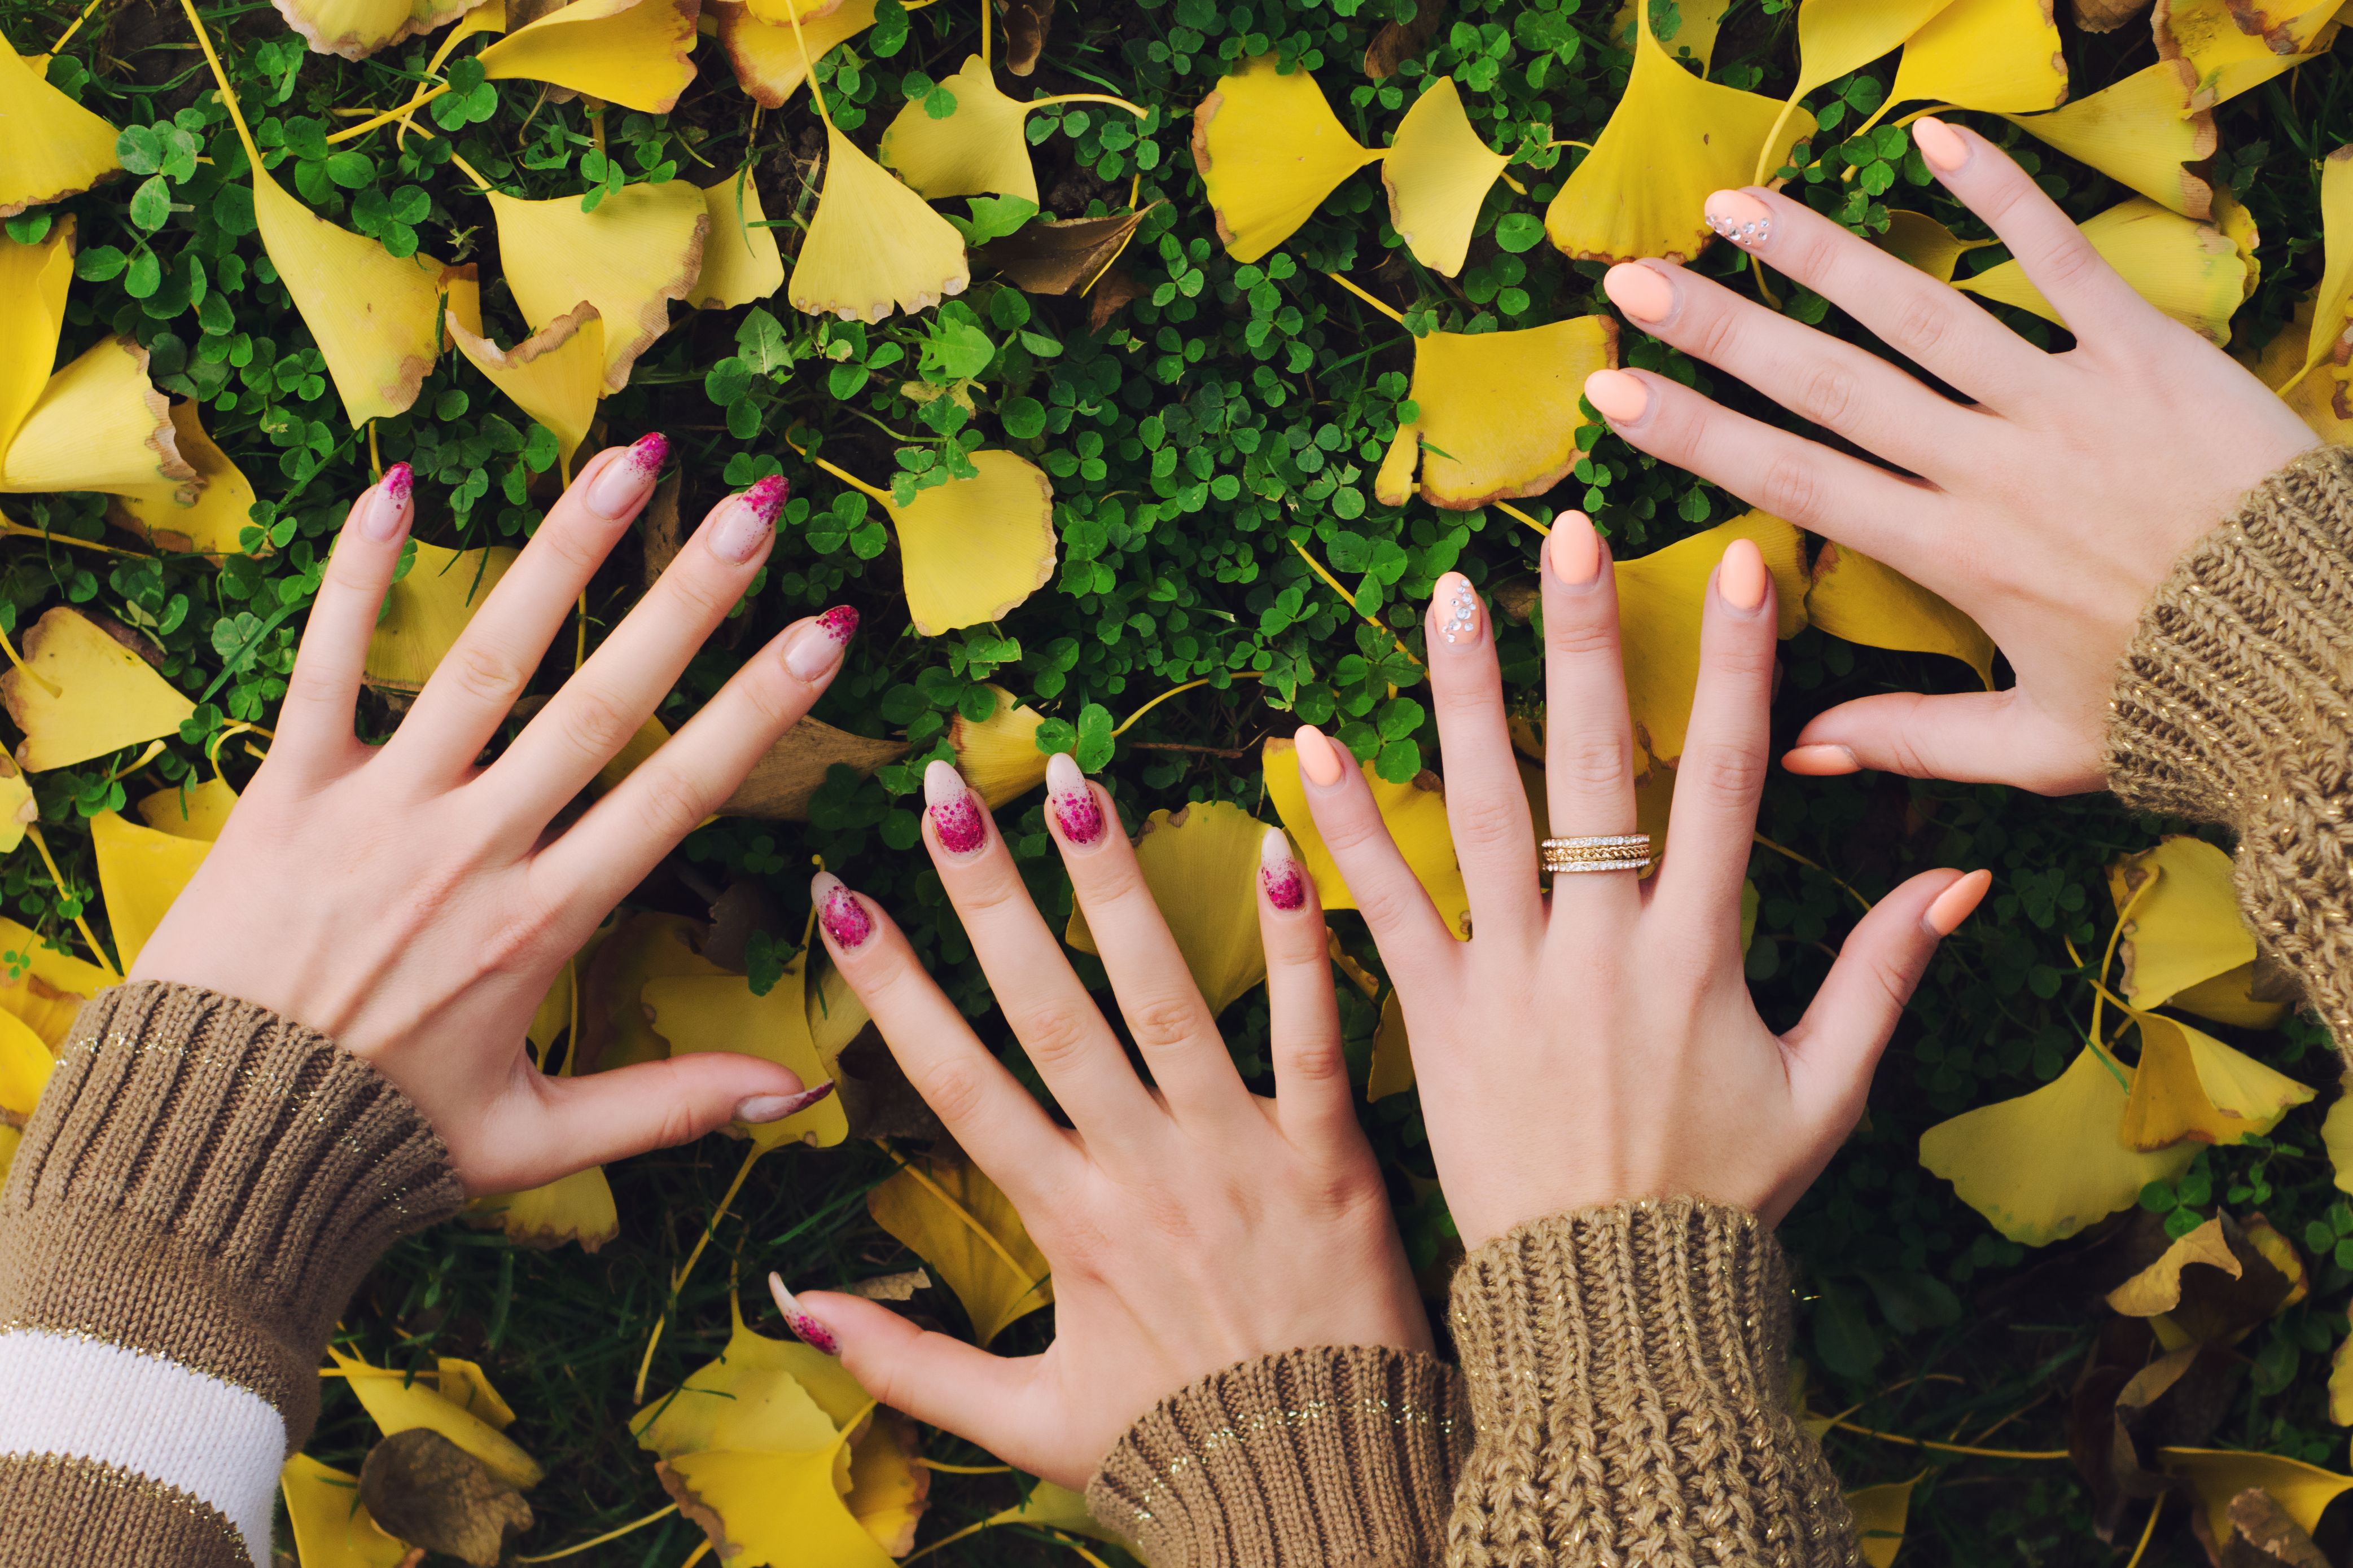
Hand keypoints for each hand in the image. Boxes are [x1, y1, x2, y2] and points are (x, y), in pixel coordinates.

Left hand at [130, 442, 853, 1193]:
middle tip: (755, 508)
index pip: (678, 791)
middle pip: (599, 701)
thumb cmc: (375, 1146)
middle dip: (688, 599)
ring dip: (562, 554)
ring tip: (630, 463)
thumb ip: (671, 1105)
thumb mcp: (535, 1142)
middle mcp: (472, 848)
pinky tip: (398, 486)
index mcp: (541, 923)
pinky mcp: (285, 795)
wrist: (206, 1151)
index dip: (762, 707)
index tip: (827, 631)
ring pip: (485, 660)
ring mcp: (376, 811)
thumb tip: (805, 1089)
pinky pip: (324, 668)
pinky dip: (354, 576)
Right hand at [778, 753, 1430, 1488]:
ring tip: (1072, 785)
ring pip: (1164, 1001)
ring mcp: (1237, 1158)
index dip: (892, 989)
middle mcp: (1141, 1173)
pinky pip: (1311, 1037)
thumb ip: (908, 1361)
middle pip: (1047, 1014)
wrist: (1322, 1494)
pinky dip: (1297, 949)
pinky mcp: (1332, 1158)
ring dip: (1115, 890)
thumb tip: (794, 1308)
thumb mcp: (1026, 1420)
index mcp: (1067, 1224)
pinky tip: (1282, 851)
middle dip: (986, 898)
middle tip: (941, 789)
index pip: (957, 1084)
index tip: (840, 899)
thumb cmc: (1179, 1450)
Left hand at [1291, 529, 1988, 1248]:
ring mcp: (1510, 978)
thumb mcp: (1829, 1093)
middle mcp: (1601, 946)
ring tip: (1444, 597)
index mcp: (1702, 953)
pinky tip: (1307, 745)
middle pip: (1595, 767)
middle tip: (1565, 532)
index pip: (1731, 779)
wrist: (1612, 1303)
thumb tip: (1964, 873)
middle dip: (1584, 642)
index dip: (1738, 668)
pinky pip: (1386, 909)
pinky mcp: (1436, 1019)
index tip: (1738, 565)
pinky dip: (1345, 829)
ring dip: (1461, 699)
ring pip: (1483, 813)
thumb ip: (1887, 973)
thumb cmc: (1723, 1197)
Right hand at [1581, 117, 2314, 795]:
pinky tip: (1932, 140)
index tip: (1611, 391)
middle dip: (1720, 329)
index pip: (1791, 480)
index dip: (1693, 433)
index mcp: (1952, 554)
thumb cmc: (2180, 705)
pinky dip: (2000, 195)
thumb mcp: (2038, 749)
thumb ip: (1911, 740)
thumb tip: (1796, 754)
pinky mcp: (2145, 353)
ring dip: (1818, 251)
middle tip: (1633, 283)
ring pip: (1919, 308)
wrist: (2323, 657)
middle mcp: (1990, 465)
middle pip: (1828, 381)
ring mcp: (2065, 398)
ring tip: (1734, 205)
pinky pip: (2060, 259)